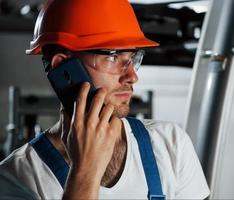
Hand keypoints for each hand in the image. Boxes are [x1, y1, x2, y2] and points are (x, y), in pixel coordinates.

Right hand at [61, 82, 121, 198]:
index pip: (80, 100)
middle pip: (98, 99)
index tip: (86, 84)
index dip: (84, 89)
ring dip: (108, 107)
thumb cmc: (75, 154)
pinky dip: (114, 121)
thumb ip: (65, 120)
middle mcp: (90, 123)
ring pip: (109, 108)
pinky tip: (111, 125)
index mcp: (77, 122)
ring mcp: (101, 128)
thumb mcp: (65, 137)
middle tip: (102, 91)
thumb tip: (63, 108)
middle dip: (101, 92)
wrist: (87, 169)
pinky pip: (116, 120)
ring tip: (107, 111)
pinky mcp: (111, 134)